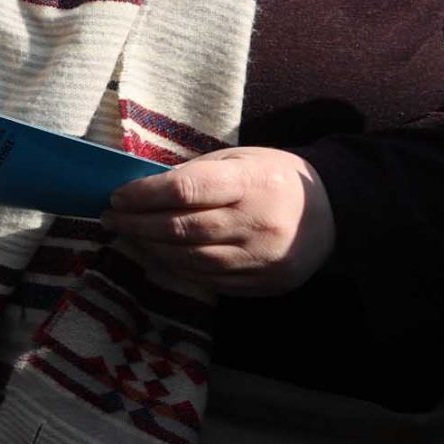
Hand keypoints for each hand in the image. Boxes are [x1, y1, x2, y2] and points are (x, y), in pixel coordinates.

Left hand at [106, 146, 335, 295]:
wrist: (334, 213)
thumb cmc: (274, 177)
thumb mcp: (240, 159)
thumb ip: (194, 174)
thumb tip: (141, 191)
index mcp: (251, 183)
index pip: (184, 191)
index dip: (143, 196)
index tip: (117, 196)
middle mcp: (257, 223)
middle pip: (181, 229)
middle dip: (137, 225)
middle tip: (110, 218)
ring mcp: (262, 258)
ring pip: (190, 260)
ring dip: (151, 249)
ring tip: (129, 236)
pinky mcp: (265, 283)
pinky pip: (209, 279)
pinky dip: (177, 267)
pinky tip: (159, 255)